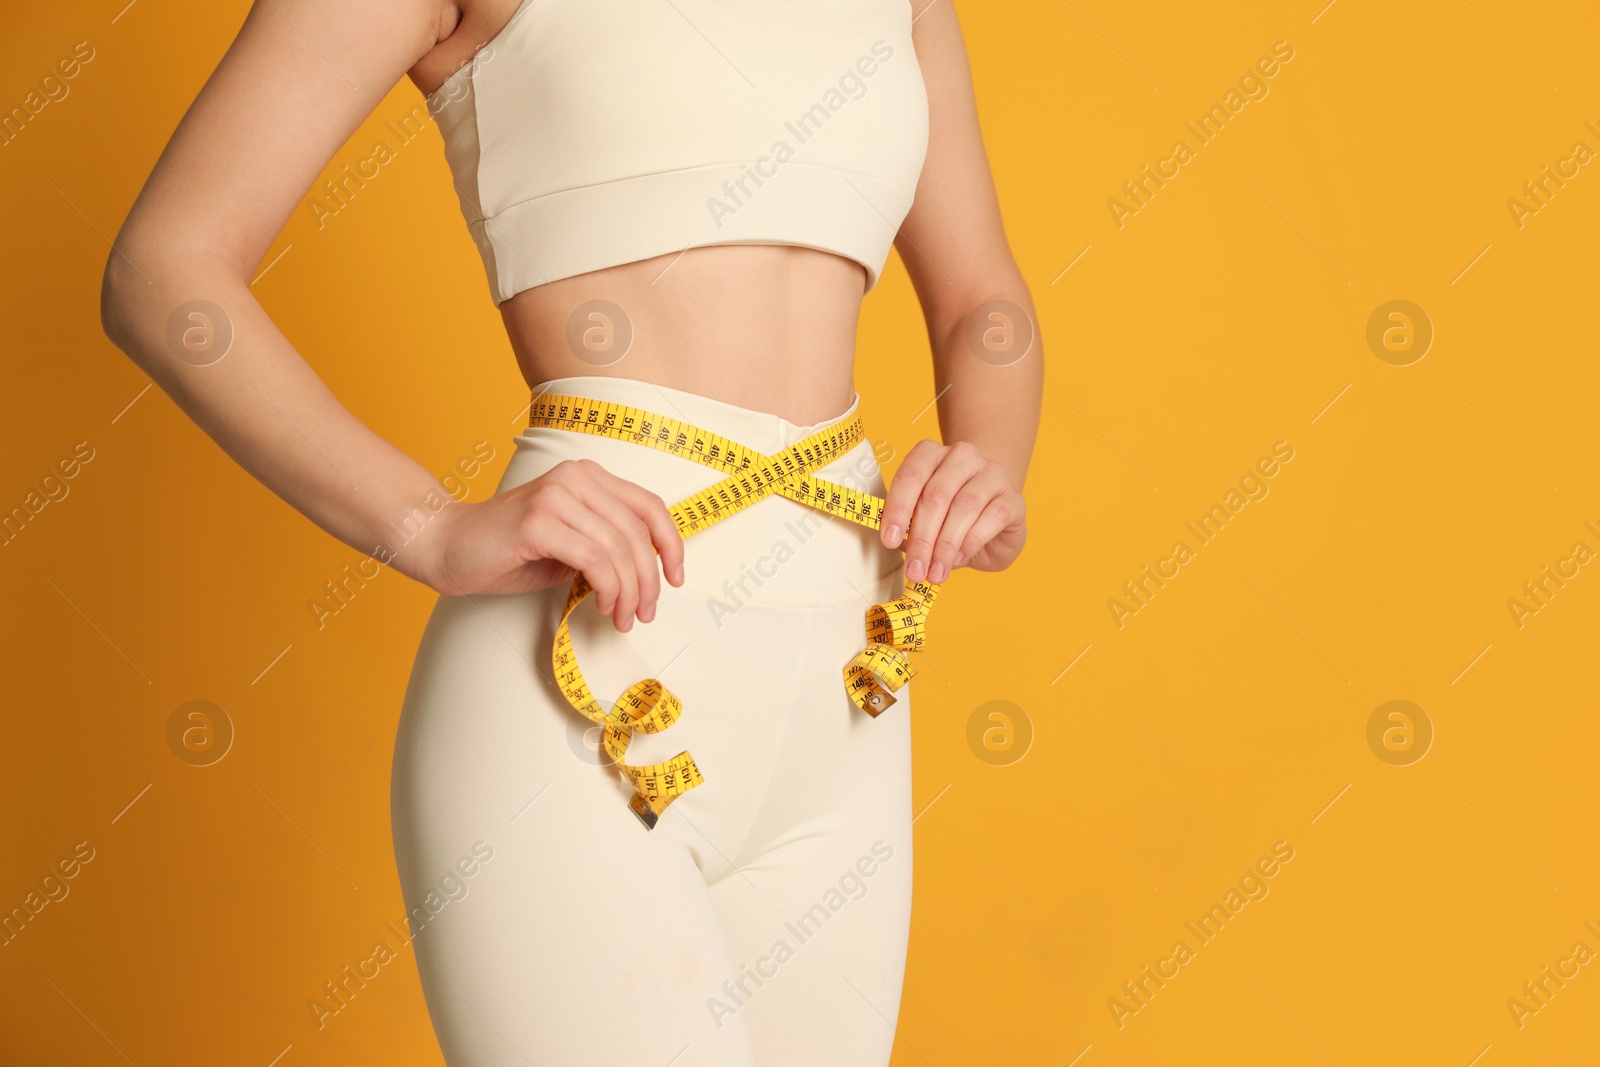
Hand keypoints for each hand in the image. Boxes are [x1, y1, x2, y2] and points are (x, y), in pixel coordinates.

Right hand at [414, 459, 684, 631]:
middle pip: (638, 532)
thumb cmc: (509, 550)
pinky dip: (608, 589)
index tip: (676, 579)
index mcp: (587, 476)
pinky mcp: (538, 522)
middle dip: (649, 580)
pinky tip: (602, 606)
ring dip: (629, 592)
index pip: (649, 506)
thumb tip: (649, 573)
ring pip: (619, 549)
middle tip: (645, 613)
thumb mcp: (570, 541)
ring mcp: (556, 497)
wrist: (447, 546)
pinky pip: (594, 560)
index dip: (672, 544)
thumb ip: (606, 544)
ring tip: (622, 618)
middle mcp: (575, 477)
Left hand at [880, 440, 1026, 580]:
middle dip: (922, 537)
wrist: (993, 529)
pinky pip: (992, 517)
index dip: (898, 508)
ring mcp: (992, 474)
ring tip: (935, 572)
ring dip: (945, 545)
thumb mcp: (923, 521)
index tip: (889, 540)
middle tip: (915, 568)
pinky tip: (959, 558)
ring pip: (964, 506)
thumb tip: (895, 542)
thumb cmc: (950, 521)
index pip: (911, 474)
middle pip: (936, 494)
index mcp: (932, 455)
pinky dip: (972, 541)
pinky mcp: (1013, 498)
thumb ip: (908, 525)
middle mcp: (963, 456)